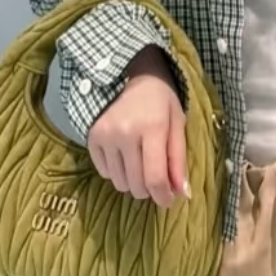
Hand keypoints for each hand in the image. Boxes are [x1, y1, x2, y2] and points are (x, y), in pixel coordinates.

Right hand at [86, 46, 188, 208]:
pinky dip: (117, 171)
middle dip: (149, 189)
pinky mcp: (92, 137)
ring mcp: (106, 135)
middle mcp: (126, 133)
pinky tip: (124, 155)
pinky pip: (105, 173)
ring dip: (132, 181)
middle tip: (155, 178)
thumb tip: (183, 194)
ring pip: (120, 183)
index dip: (163, 196)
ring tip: (140, 162)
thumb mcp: (177, 124)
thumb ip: (179, 159)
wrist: (130, 75)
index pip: (155, 177)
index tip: (168, 200)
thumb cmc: (160, 101)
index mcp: (152, 127)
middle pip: (136, 185)